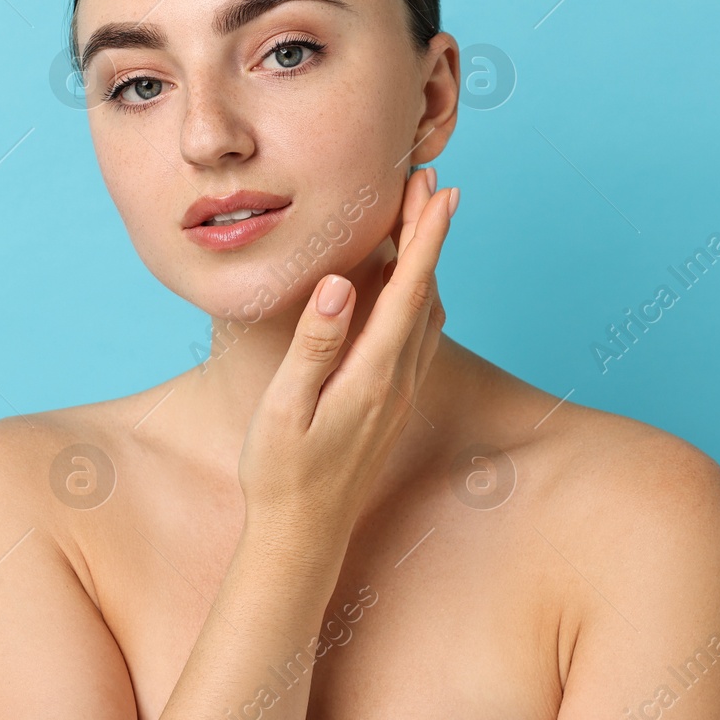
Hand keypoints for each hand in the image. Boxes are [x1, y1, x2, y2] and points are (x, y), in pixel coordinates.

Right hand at [237, 168, 458, 544]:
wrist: (303, 538)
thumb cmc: (281, 475)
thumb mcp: (286, 409)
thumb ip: (315, 345)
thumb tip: (342, 286)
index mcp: (372, 376)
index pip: (409, 291)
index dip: (425, 237)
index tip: (438, 190)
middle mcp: (397, 382)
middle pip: (426, 293)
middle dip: (429, 235)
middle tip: (430, 181)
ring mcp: (399, 395)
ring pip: (427, 314)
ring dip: (427, 263)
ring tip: (420, 219)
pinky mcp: (391, 405)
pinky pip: (417, 337)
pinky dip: (418, 296)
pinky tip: (406, 287)